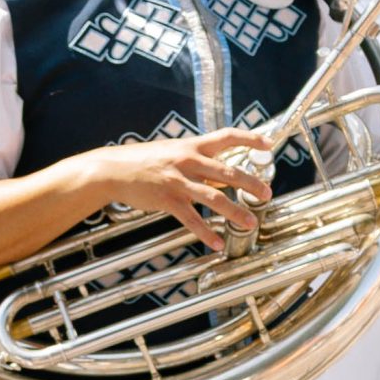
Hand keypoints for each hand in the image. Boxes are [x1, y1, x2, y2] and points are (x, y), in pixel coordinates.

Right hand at [79, 128, 272, 253]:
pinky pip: (191, 219)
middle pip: (228, 172)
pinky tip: (215, 242)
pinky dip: (205, 232)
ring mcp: (177, 181)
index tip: (268, 144)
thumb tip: (220, 173)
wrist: (111, 170)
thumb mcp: (171, 152)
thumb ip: (196, 161)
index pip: (227, 136)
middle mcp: (188, 161)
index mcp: (191, 146)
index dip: (250, 138)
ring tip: (250, 222)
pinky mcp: (166, 200)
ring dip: (236, 212)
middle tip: (266, 194)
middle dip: (252, 184)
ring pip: (214, 197)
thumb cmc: (141, 160)